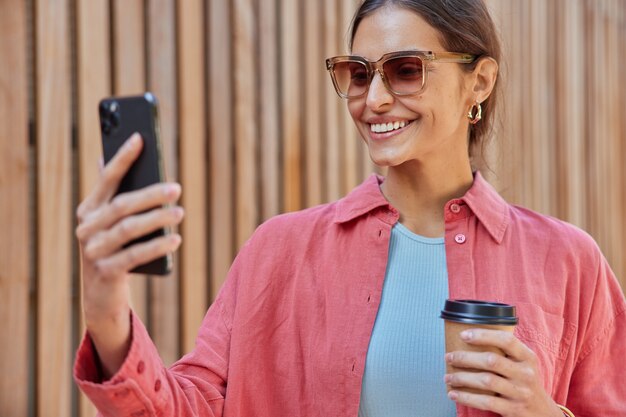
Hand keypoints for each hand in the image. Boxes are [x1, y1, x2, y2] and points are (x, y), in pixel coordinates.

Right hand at [75, 133, 183, 376]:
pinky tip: (175, 240)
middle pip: (122, 205)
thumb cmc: (113, 247)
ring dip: (158, 220)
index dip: (123, 158)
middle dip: (151, 194)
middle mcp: (87, 228)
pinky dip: (157, 247)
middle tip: (177, 188)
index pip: (107, 178)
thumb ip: (110, 192)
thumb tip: (105, 156)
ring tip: (180, 213)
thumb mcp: (110, 221)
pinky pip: (135, 256)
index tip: (140, 138)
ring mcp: (93, 251)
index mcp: (89, 209)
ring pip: (129, 229)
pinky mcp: (106, 272)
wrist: (101, 294)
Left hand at [444, 329, 562, 416]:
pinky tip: (453, 394)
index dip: (483, 335)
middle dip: (465, 357)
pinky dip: (466, 397)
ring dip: (462, 378)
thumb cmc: (524, 382)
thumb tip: (471, 336)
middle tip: (449, 357)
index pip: (506, 340)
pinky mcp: (513, 409)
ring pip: (486, 381)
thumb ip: (506, 351)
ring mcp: (520, 392)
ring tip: (447, 377)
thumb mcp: (524, 364)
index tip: (463, 335)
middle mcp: (526, 373)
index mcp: (528, 357)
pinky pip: (486, 401)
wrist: (542, 413)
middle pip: (491, 361)